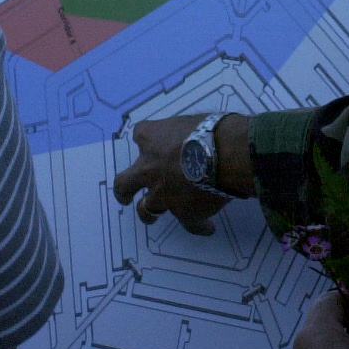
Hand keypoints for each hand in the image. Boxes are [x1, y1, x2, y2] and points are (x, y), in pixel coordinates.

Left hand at [111, 113, 251, 235]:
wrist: (225, 156)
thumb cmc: (211, 130)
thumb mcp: (192, 120)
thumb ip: (185, 132)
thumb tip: (197, 136)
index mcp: (151, 139)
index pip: (140, 135)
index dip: (147, 140)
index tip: (152, 142)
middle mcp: (149, 168)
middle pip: (124, 184)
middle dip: (123, 191)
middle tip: (125, 196)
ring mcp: (163, 194)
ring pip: (146, 209)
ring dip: (150, 212)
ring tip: (154, 216)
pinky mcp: (183, 213)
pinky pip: (190, 223)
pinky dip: (199, 225)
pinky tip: (208, 228)